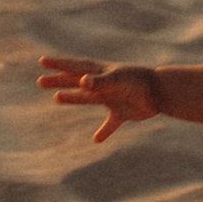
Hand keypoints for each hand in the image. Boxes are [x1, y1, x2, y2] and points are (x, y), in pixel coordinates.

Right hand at [36, 53, 158, 144]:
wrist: (162, 93)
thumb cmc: (139, 82)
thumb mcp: (118, 80)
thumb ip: (100, 82)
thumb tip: (82, 82)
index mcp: (101, 73)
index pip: (75, 67)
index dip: (58, 64)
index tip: (42, 61)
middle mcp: (104, 85)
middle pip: (77, 82)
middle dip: (59, 81)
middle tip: (40, 81)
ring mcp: (112, 98)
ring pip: (88, 99)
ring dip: (72, 99)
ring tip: (55, 98)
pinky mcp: (123, 112)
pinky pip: (111, 123)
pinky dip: (104, 131)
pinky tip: (96, 140)